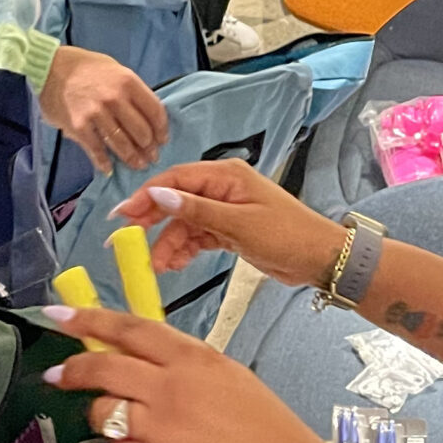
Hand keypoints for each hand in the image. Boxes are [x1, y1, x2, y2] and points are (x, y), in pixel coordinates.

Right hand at [38, 45, 167, 175]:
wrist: (51, 66)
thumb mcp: (116, 70)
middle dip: (149, 148)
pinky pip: (97, 150)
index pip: (155, 111)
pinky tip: (109, 169)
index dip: (161, 130)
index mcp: (128, 82)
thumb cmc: (86, 67)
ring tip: (137, 165)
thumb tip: (145, 117)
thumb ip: (131, 92)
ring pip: (122, 144)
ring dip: (132, 158)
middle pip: (141, 132)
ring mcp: (97, 114)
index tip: (162, 140)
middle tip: (151, 157)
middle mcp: (115, 99)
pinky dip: (104, 162)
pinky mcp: (79, 127)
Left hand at [41, 305, 325, 442]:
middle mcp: (170, 389)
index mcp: (191, 358)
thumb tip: (137, 351)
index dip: (89, 320)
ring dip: (101, 413)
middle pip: (102, 368)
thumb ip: (180, 358)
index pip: (128, 329)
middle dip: (72, 368)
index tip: (63, 317)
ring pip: (101, 412)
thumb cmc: (262, 423)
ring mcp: (159, 429)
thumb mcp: (224, 371)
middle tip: (59, 371)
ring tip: (117, 417)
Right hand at [113, 164, 344, 289]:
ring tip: (158, 266)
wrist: (320, 259)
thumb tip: (158, 195)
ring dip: (169, 243)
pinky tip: (174, 264)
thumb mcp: (238, 224)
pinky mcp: (230, 230)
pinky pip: (199, 237)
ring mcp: (226, 210)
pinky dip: (185, 250)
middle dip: (153, 222)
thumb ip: (196, 210)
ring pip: (186, 224)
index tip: (123, 215)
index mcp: (226, 176)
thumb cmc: (287, 235)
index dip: (147, 195)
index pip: (176, 179)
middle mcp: (223, 188)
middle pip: (177, 201)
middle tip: (129, 243)